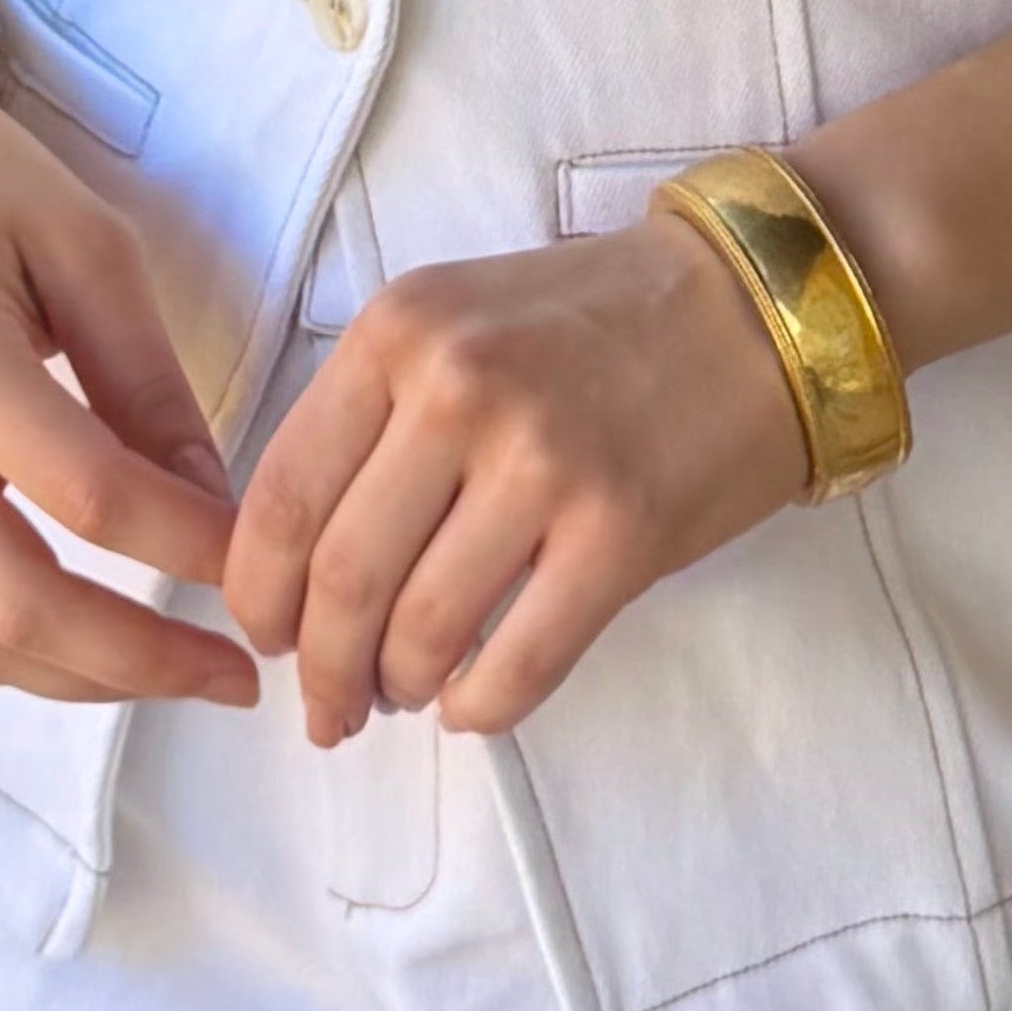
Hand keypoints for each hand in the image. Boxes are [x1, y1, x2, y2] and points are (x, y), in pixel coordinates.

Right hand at [0, 1, 255, 709]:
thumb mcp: (86, 241)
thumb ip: (146, 378)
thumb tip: (214, 502)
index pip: (91, 496)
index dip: (190, 548)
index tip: (269, 572)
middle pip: (16, 604)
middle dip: (140, 661)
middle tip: (241, 677)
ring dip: (76, 679)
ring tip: (174, 673)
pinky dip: (7, 653)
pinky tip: (83, 647)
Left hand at [223, 216, 811, 744]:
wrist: (753, 303)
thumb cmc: (592, 320)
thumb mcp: (456, 320)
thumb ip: (373, 417)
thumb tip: (300, 565)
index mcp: (398, 333)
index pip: (285, 494)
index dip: (259, 592)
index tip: (267, 635)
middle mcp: (458, 391)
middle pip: (343, 578)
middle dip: (321, 668)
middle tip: (328, 706)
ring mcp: (543, 462)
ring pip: (422, 631)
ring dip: (397, 688)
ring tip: (405, 694)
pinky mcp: (620, 531)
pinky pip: (519, 662)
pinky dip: (479, 707)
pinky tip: (472, 704)